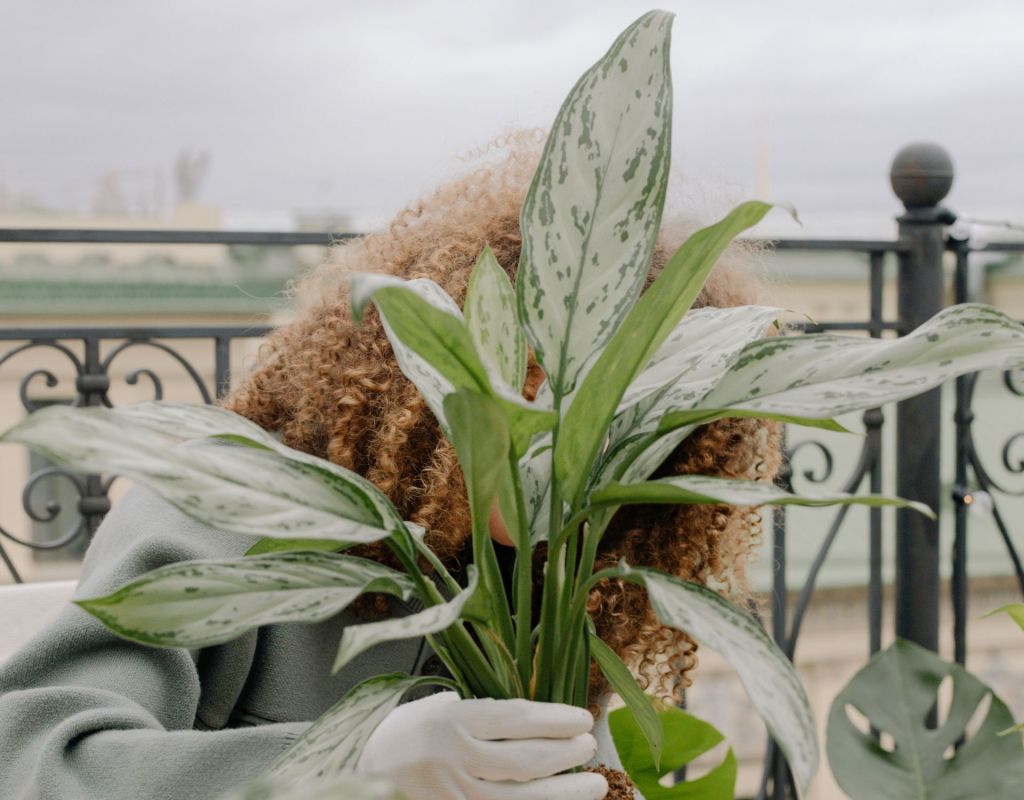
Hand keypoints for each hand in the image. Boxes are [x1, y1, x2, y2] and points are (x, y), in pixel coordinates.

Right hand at [356, 691, 607, 798]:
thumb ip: (469, 710)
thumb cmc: (393, 741)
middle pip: (524, 759)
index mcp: (448, 722)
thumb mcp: (425, 711)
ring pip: (520, 798)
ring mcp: (452, 795)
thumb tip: (520, 715)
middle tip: (591, 746)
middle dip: (565, 754)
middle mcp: (452, 759)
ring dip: (563, 792)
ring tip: (594, 784)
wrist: (349, 781)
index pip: (514, 718)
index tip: (582, 718)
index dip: (554, 719)